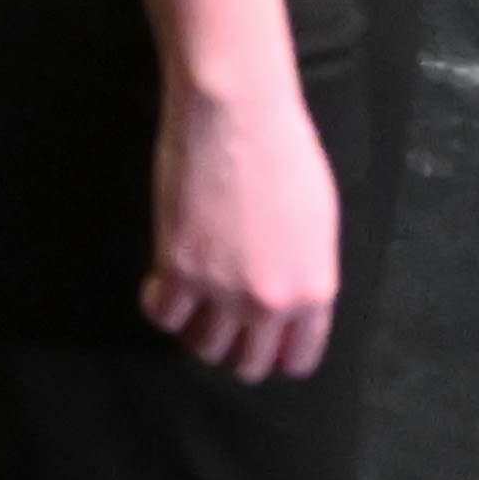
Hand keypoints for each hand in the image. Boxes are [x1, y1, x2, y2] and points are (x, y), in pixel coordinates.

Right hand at [142, 66, 347, 380]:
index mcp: (314, 291)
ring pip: (203, 347)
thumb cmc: (284, 152)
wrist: (237, 116)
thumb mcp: (318, 223)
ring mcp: (221, 290)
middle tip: (222, 323)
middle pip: (248, 363)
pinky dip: (160, 305)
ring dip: (197, 331)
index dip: (278, 354)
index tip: (262, 344)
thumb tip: (289, 302)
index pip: (299, 358)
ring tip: (192, 303)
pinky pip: (163, 315)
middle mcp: (270, 302)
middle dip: (236, 349)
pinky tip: (162, 284)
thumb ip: (305, 272)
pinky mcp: (176, 269)